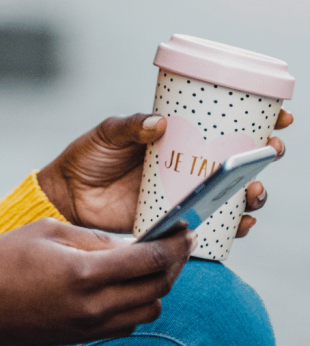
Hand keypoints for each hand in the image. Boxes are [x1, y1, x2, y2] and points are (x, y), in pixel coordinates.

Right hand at [0, 219, 193, 345]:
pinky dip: (139, 303)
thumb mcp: (48, 230)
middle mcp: (93, 307)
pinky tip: (131, 283)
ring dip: (159, 285)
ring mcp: (89, 327)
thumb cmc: (2, 260)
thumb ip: (94, 239)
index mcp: (84, 273)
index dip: (172, 243)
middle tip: (180, 241)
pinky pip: (128, 324)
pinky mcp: (82, 337)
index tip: (183, 227)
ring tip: (156, 259)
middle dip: (174, 263)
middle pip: (157, 288)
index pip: (148, 261)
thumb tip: (130, 242)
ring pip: (148, 310)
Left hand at [37, 109, 292, 234]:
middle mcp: (185, 166)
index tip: (279, 116)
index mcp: (175, 137)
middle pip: (237, 161)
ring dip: (253, 193)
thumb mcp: (106, 134)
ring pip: (232, 195)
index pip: (221, 125)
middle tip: (271, 150)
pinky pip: (214, 229)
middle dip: (263, 156)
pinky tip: (242, 224)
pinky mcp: (175, 224)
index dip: (255, 121)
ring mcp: (184, 195)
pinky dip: (234, 228)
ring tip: (254, 190)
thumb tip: (158, 122)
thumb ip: (129, 127)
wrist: (65, 199)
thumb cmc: (86, 159)